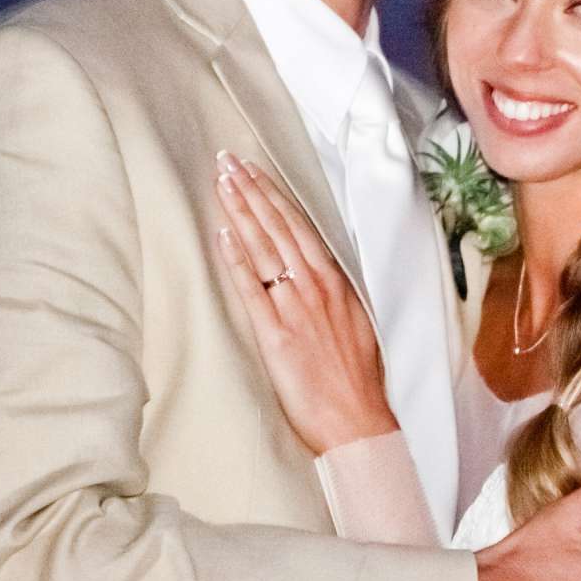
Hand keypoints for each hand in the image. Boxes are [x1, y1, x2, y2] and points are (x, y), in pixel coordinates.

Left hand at [214, 154, 398, 454]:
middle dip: (251, 191)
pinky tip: (223, 234)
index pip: (299, 226)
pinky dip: (238, 259)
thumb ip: (332, 292)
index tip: (253, 169)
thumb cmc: (356, 377)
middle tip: (226, 161)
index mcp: (335, 282)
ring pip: (265, 248)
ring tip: (222, 183)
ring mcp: (295, 308)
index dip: (273, 195)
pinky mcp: (275, 335)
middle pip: (278, 228)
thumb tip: (313, 271)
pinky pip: (253, 289)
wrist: (357, 420)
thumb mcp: (355, 321)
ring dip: (242, 212)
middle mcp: (315, 287)